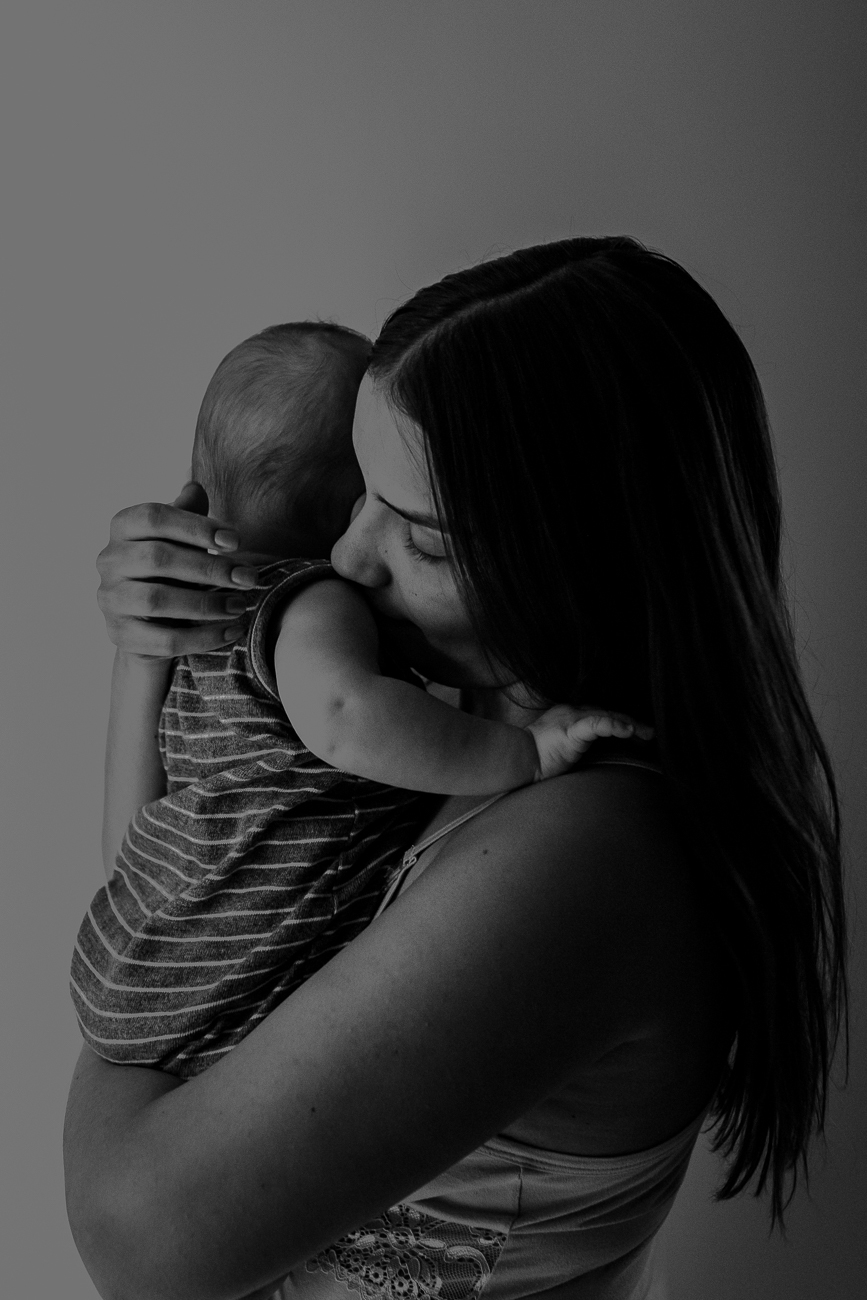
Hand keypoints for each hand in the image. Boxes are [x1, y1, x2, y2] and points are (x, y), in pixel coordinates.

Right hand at [96, 483, 277, 659]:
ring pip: (158, 601)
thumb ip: (188, 514)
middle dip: (210, 568)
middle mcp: (108, 561)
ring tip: (240, 605)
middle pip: (159, 558)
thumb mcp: (181, 539)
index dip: (196, 526)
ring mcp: (110, 600)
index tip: (236, 540)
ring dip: (207, 603)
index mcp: (122, 527)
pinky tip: (232, 631)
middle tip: (249, 577)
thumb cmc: (172, 570)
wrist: (150, 623)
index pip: (154, 517)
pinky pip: (164, 640)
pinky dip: (203, 637)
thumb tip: (195, 486)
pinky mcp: (120, 635)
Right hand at [527, 704, 654, 781]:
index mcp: (569, 717)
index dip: (620, 722)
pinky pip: (597, 724)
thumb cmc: (533, 760)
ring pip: (607, 716)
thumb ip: (575, 749)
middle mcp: (571, 713)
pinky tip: (628, 730)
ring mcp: (571, 719)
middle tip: (650, 732)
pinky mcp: (571, 730)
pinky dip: (614, 725)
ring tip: (647, 732)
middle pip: (607, 713)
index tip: (637, 733)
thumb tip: (589, 760)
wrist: (515, 760)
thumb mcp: (559, 750)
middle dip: (630, 722)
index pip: (600, 715)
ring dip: (630, 724)